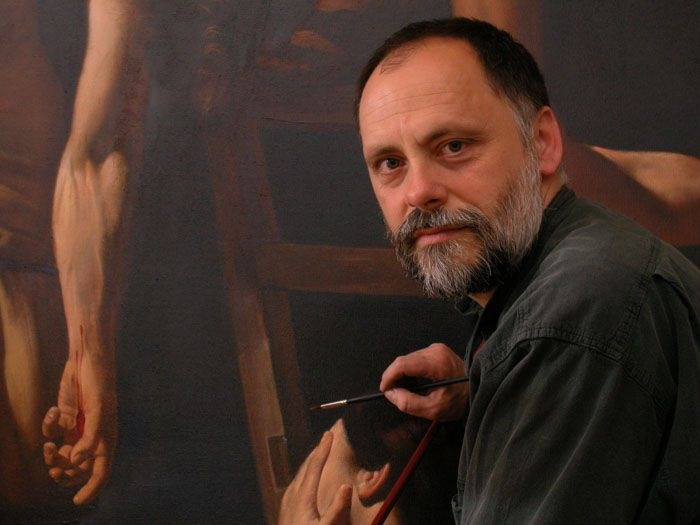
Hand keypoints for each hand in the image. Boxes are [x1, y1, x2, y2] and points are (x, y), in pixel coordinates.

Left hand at [42, 353, 116, 504]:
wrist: (88, 361)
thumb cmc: (99, 384)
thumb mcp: (98, 410)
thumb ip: (89, 437)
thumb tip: (75, 462)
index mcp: (106, 439)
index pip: (101, 471)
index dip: (92, 488)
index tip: (78, 501)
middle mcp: (92, 437)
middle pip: (79, 468)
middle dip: (65, 474)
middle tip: (54, 471)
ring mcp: (77, 428)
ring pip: (62, 454)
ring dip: (52, 455)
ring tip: (47, 447)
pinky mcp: (65, 417)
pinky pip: (53, 431)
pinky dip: (49, 425)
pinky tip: (53, 412)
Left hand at [279, 432, 351, 524]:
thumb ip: (336, 509)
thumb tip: (346, 486)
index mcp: (303, 497)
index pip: (314, 466)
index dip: (323, 449)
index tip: (330, 435)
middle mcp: (292, 495)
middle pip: (306, 466)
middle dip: (318, 450)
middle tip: (327, 436)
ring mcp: (287, 502)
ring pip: (300, 474)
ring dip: (311, 461)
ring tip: (320, 451)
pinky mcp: (286, 509)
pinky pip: (296, 482)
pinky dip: (305, 472)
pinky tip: (307, 477)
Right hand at [380, 343, 467, 420]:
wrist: (479, 391)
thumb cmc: (459, 402)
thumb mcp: (434, 409)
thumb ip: (409, 402)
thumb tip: (390, 393)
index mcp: (436, 363)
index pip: (403, 364)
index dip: (389, 376)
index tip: (384, 389)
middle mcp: (435, 350)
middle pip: (404, 360)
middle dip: (394, 376)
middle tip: (392, 392)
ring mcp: (437, 348)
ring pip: (408, 359)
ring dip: (402, 373)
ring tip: (402, 388)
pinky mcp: (437, 350)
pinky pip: (416, 358)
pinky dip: (410, 369)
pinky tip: (413, 381)